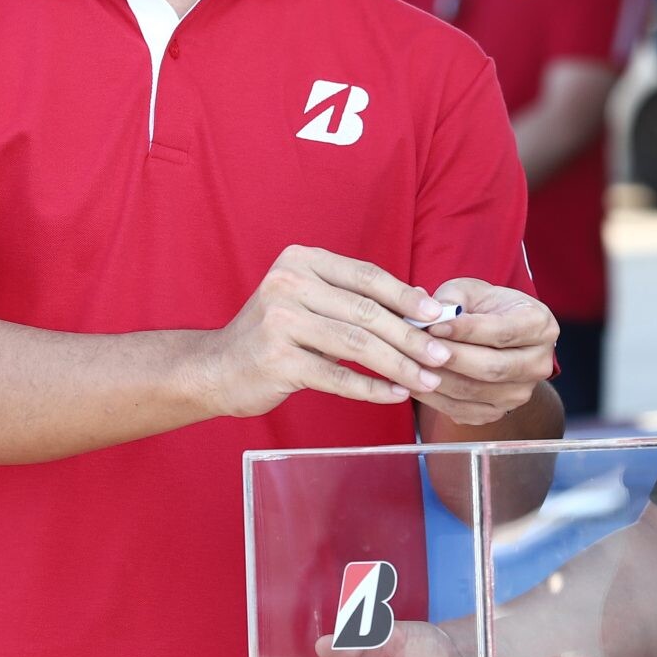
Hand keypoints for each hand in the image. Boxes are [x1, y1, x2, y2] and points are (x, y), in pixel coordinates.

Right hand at [197, 247, 456, 417]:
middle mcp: (288, 284)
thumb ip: (356, 299)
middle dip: (410, 337)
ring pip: (356, 345)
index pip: (366, 276)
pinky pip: (337, 376)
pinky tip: (395, 395)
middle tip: (441, 356)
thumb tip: (420, 300)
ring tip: (427, 380)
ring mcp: (280, 321)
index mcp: (301, 261)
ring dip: (398, 366)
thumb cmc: (273, 336)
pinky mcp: (277, 360)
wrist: (215, 369)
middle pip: (365, 311)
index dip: (405, 297)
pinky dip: (371, 388)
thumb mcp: (310, 303)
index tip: (438, 316)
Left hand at [417, 279, 557, 427]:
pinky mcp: (498, 412)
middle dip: (450, 358)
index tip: (433, 326)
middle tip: (417, 348)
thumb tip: (428, 312)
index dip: (466, 330)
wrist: (496, 340)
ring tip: (409, 364)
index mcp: (540, 326)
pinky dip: (434, 398)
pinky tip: (413, 382)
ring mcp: (520, 393)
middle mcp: (538, 364)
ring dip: (437, 379)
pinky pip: (463, 410)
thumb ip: (451, 299)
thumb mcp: (471, 292)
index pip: (502, 332)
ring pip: (474, 392)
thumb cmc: (484, 309)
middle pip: (492, 367)